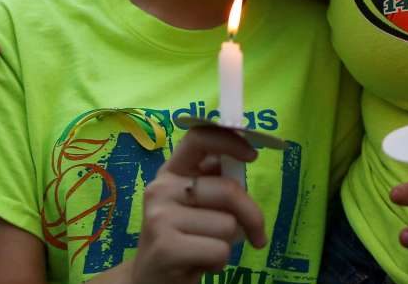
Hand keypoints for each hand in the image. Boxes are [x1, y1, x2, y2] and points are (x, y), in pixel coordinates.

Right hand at [131, 127, 265, 283]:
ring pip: (228, 224)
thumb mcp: (196, 206)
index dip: (229, 141)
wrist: (150, 280)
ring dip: (228, 243)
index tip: (252, 156)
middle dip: (251, 216)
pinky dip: (219, 263)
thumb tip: (244, 155)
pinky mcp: (166, 247)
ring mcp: (160, 217)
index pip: (199, 138)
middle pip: (228, 190)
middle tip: (256, 236)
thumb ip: (216, 182)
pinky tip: (200, 264)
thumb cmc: (183, 239)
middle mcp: (161, 189)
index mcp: (171, 172)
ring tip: (206, 249)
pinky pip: (220, 250)